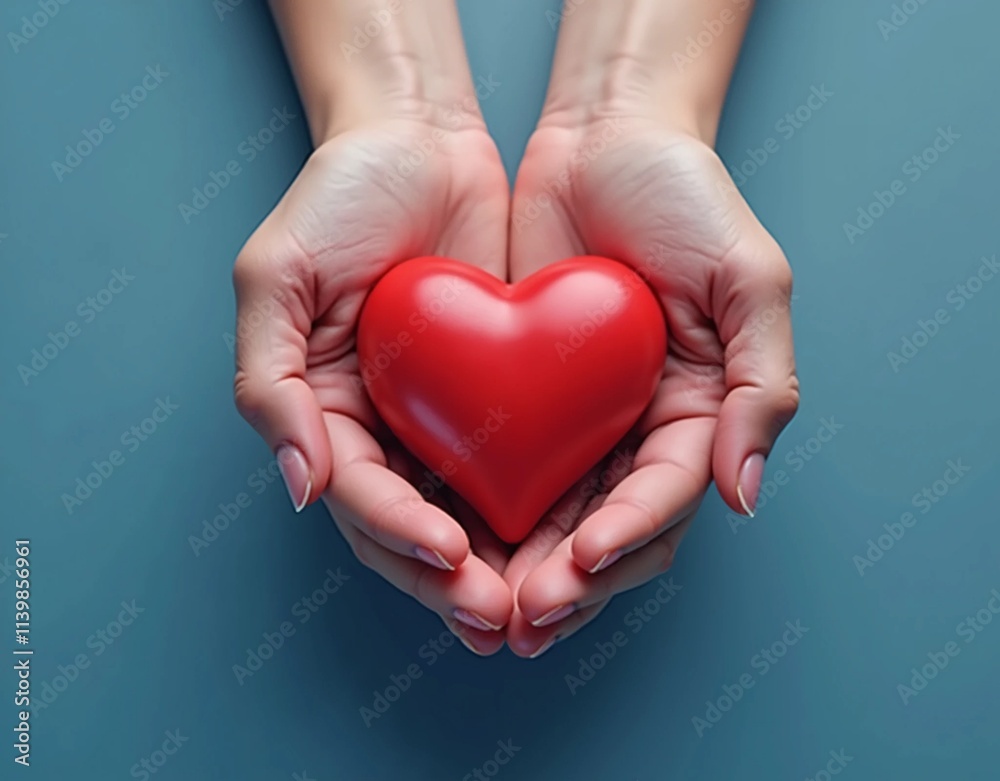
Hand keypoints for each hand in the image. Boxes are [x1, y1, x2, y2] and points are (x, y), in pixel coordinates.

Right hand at [233, 0, 513, 653]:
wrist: (421, 140)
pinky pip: (519, 464)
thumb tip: (302, 485)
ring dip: (504, 568)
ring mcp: (444, 418)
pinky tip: (576, 542)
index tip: (451, 554)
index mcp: (325, 413)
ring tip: (542, 606)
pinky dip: (543, 510)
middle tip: (503, 617)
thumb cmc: (339, 197)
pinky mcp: (501, 396)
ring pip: (473, 515)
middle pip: (417, 527)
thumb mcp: (277, 275)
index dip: (401, 535)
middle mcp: (384, 429)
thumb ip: (269, 382)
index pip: (362, 497)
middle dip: (455, 581)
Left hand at [502, 0, 799, 656]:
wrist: (601, 138)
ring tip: (484, 608)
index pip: (664, 497)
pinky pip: (503, 467)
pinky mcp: (521, 397)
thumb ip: (763, 387)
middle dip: (570, 580)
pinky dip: (480, 512)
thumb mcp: (749, 277)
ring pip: (551, 518)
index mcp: (699, 412)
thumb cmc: (684, 196)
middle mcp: (639, 428)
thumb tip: (744, 494)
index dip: (627, 537)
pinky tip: (449, 544)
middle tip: (524, 616)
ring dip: (521, 569)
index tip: (584, 559)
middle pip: (606, 529)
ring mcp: (578, 419)